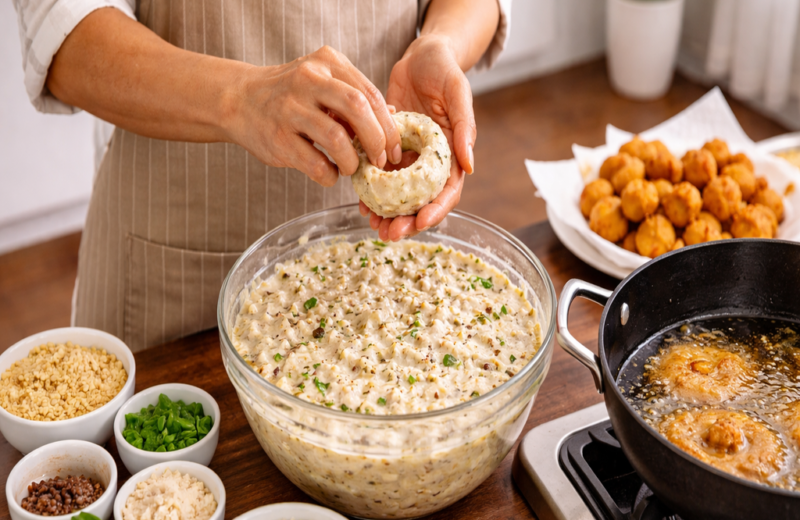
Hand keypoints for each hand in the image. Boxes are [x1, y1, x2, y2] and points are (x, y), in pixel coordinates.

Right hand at [226, 46, 401, 186]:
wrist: (239, 100)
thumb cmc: (290, 94)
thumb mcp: (324, 82)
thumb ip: (356, 97)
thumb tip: (394, 118)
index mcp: (327, 62)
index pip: (370, 93)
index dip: (388, 125)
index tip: (394, 148)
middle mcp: (308, 80)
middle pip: (359, 109)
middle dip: (377, 140)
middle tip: (380, 160)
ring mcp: (290, 108)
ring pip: (338, 139)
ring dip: (352, 161)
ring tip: (350, 168)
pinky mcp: (277, 137)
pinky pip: (315, 164)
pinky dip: (329, 176)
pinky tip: (329, 174)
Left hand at [362, 35, 473, 240]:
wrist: (419, 56)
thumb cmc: (445, 70)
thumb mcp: (458, 93)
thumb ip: (464, 128)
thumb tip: (470, 165)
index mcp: (452, 155)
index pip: (448, 192)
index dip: (436, 211)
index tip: (420, 224)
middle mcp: (430, 162)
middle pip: (421, 201)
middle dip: (407, 221)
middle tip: (389, 234)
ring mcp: (408, 158)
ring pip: (398, 195)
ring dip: (387, 213)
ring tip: (372, 225)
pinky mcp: (388, 149)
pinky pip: (379, 176)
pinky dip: (371, 191)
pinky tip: (360, 202)